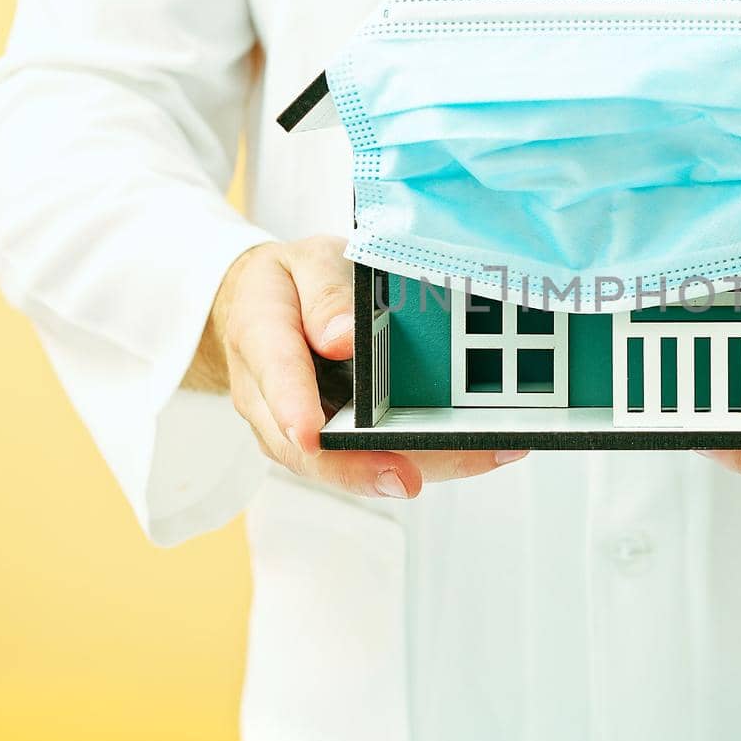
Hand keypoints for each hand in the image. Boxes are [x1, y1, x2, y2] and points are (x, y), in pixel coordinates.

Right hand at [185, 236, 526, 497]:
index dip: (293, 405)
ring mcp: (298, 429)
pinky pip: (374, 458)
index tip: (312, 432)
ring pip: (345, 464)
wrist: (261, 308)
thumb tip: (344, 337)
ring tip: (477, 455)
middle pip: (307, 445)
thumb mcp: (306, 262)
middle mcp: (271, 398)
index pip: (273, 372)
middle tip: (407, 477)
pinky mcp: (331, 443)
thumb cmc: (290, 284)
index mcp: (259, 336)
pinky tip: (481, 449)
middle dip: (358, 467)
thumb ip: (325, 294)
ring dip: (411, 465)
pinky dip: (428, 457)